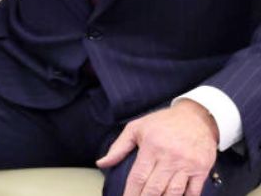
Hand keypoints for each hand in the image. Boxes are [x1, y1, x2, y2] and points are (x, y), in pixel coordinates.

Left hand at [97, 99, 219, 195]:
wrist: (197, 117)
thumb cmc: (163, 122)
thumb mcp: (136, 128)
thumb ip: (118, 147)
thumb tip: (101, 163)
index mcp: (152, 147)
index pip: (138, 177)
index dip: (131, 193)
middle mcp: (170, 157)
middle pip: (155, 188)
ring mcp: (187, 164)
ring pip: (174, 193)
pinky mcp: (202, 169)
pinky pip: (193, 192)